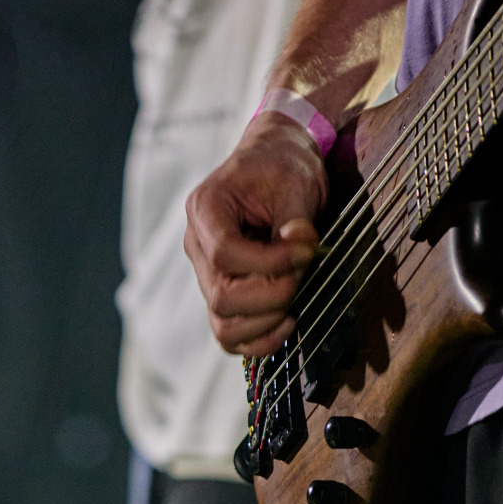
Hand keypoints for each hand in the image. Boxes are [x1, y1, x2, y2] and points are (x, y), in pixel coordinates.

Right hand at [183, 113, 328, 356]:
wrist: (275, 164)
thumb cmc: (282, 166)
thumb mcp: (295, 180)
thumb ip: (296, 221)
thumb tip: (300, 248)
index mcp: (205, 209)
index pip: (224, 254)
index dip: (269, 262)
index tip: (306, 251)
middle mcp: (196, 246)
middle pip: (221, 297)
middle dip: (272, 295)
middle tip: (302, 275)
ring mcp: (206, 275)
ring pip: (223, 324)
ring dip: (266, 322)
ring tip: (295, 301)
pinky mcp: (223, 293)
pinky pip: (230, 334)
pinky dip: (260, 340)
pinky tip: (288, 323)